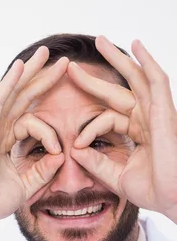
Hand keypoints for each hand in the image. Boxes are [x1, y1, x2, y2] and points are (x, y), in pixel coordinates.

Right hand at [0, 48, 67, 227]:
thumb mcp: (24, 187)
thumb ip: (42, 171)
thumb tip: (61, 156)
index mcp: (0, 142)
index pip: (27, 119)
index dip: (48, 128)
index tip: (60, 149)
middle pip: (20, 98)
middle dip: (41, 79)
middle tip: (61, 62)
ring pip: (11, 93)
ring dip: (29, 73)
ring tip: (47, 54)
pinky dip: (10, 83)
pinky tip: (23, 67)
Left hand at [67, 36, 176, 220]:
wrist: (171, 198)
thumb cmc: (153, 190)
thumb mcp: (116, 176)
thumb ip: (96, 163)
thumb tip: (74, 150)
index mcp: (138, 132)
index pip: (107, 118)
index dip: (88, 129)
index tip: (74, 145)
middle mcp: (147, 119)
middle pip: (118, 91)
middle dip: (95, 78)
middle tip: (72, 66)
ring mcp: (157, 113)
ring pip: (135, 78)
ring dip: (118, 59)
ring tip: (100, 41)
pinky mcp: (165, 111)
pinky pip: (156, 80)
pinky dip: (146, 61)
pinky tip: (135, 46)